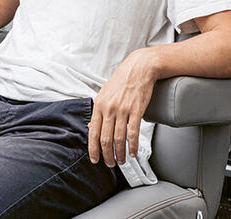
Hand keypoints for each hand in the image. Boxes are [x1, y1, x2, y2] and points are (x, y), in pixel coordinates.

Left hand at [88, 48, 157, 166]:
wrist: (140, 67)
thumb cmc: (123, 80)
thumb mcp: (105, 93)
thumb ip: (99, 111)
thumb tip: (90, 127)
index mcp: (99, 104)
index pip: (93, 132)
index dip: (93, 149)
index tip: (95, 159)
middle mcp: (109, 108)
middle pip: (105, 139)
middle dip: (107, 155)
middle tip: (110, 163)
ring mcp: (123, 109)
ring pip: (119, 138)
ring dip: (120, 153)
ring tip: (121, 160)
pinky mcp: (136, 110)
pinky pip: (133, 133)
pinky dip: (132, 146)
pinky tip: (132, 152)